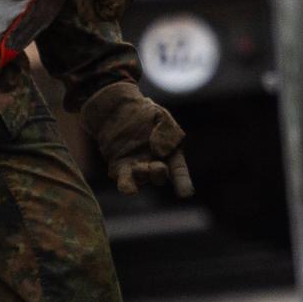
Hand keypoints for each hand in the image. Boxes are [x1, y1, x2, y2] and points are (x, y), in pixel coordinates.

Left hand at [83, 80, 190, 199]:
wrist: (116, 108)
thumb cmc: (143, 112)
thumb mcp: (160, 116)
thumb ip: (166, 133)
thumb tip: (162, 153)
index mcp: (169, 152)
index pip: (178, 170)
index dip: (183, 182)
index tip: (186, 194)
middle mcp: (154, 163)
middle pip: (159, 176)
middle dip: (159, 174)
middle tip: (157, 167)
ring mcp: (136, 167)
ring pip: (141, 180)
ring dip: (142, 177)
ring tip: (140, 168)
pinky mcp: (119, 167)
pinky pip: (124, 180)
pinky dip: (126, 185)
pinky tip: (127, 188)